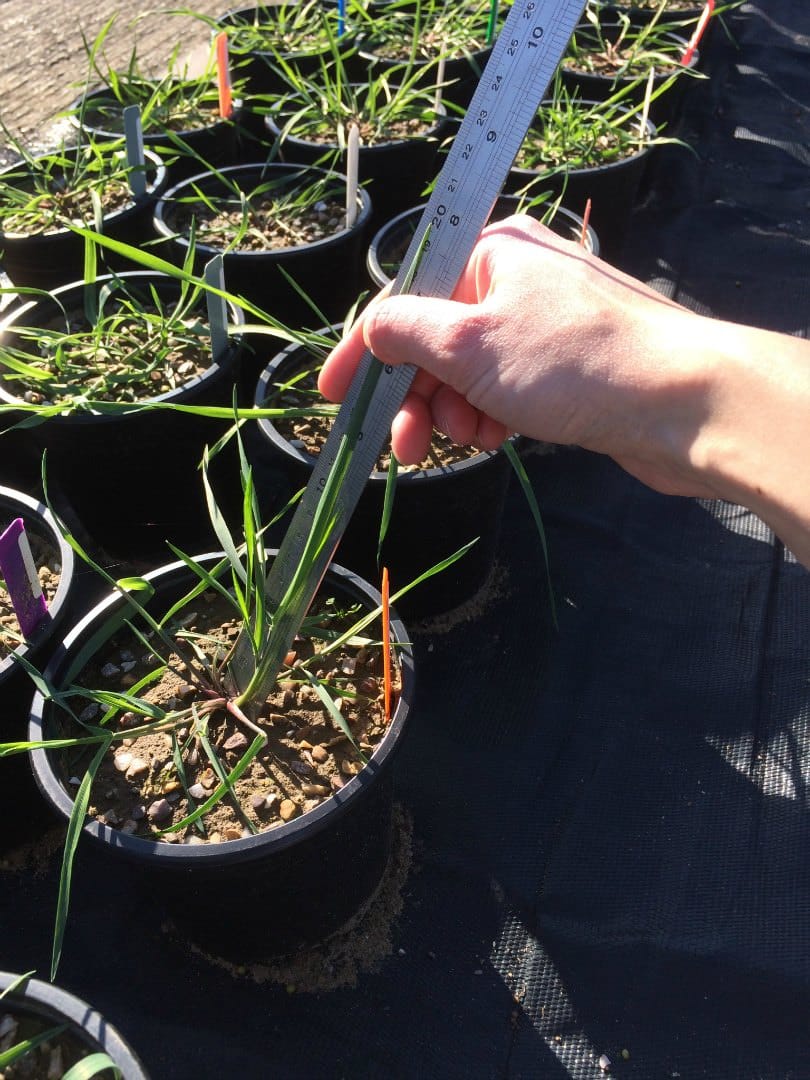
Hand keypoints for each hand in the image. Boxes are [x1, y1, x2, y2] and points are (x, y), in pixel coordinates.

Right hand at [320, 214, 711, 497]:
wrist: (682, 403)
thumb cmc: (575, 362)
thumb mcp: (470, 343)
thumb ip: (407, 331)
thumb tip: (371, 327)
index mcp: (490, 250)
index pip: (404, 297)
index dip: (363, 350)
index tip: (332, 395)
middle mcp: (514, 278)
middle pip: (435, 340)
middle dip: (417, 397)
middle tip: (407, 447)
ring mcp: (541, 323)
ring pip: (468, 371)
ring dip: (456, 412)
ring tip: (473, 439)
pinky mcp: (564, 365)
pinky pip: (503, 388)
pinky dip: (492, 416)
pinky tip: (502, 438)